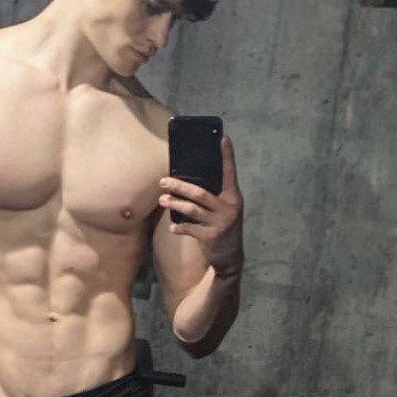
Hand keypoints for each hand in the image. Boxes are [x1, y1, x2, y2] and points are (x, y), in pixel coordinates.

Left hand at [159, 135, 243, 276]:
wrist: (231, 258)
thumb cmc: (224, 227)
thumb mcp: (226, 210)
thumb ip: (215, 196)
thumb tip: (190, 180)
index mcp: (233, 198)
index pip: (230, 173)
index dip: (227, 156)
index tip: (223, 139)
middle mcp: (228, 209)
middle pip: (200, 193)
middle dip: (179, 186)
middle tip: (163, 181)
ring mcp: (219, 223)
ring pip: (192, 209)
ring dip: (174, 203)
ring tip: (163, 199)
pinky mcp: (210, 237)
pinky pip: (189, 229)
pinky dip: (179, 227)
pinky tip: (172, 227)